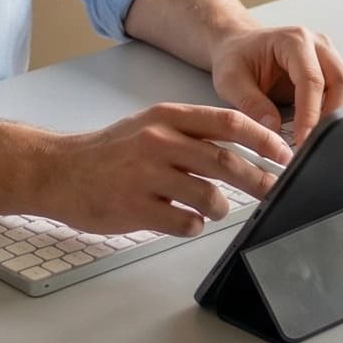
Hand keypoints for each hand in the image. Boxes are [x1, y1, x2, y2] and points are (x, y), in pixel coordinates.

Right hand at [33, 104, 293, 236]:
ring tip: (213, 207)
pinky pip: (185, 223)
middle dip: (259, 180)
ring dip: (220, 208)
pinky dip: (193, 225)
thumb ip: (192, 132)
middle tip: (274, 191)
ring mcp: (147, 176)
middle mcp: (159, 142)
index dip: (264, 140)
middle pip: (227, 162)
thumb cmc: (109, 151)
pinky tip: (180, 219)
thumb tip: (245, 146)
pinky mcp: (136, 208)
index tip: (285, 154)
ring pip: (209, 197)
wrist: (58, 171)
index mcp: (166, 117)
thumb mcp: (150, 125)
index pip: (229, 123)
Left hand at [210, 24, 342, 142]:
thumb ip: (251, 103)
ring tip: (327, 138)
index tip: (304, 140)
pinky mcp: (337, 71)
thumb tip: (273, 129)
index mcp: (293, 41)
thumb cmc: (236, 57)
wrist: (239, 46)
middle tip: (316, 144)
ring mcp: (331, 57)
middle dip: (333, 118)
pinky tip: (336, 128)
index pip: (312, 80)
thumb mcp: (230, 80)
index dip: (311, 114)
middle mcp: (319, 45)